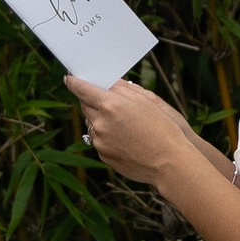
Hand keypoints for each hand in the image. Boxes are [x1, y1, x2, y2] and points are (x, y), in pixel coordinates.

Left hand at [68, 76, 194, 190]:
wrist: (170, 162)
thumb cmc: (163, 128)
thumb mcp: (147, 100)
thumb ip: (123, 89)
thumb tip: (109, 85)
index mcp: (110, 105)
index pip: (82, 89)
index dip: (74, 82)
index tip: (69, 78)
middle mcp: (100, 123)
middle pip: (84, 106)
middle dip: (91, 101)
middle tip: (104, 100)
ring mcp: (100, 141)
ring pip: (92, 124)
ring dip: (101, 120)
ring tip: (124, 124)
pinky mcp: (103, 156)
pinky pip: (99, 141)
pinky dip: (107, 137)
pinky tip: (126, 139)